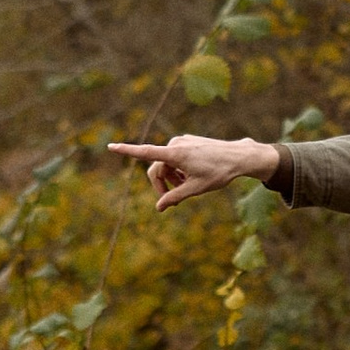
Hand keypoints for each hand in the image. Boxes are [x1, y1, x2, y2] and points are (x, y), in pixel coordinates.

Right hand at [106, 134, 278, 211]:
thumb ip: (174, 197)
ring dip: (171, 178)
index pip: (146, 152)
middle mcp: (176, 144)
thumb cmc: (219, 173)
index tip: (111, 146)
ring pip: (165, 163)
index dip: (127, 151)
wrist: (238, 156)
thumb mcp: (196, 189)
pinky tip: (190, 176)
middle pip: (156, 168)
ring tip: (186, 187)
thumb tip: (159, 208)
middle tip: (172, 201)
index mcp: (175, 154)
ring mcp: (182, 141)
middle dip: (161, 184)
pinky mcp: (187, 141)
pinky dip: (177, 169)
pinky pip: (174, 157)